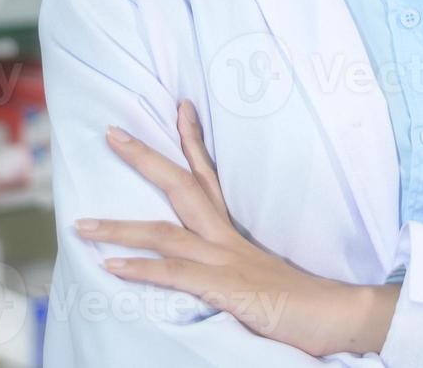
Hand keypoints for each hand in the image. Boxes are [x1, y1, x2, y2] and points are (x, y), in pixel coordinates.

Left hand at [76, 100, 398, 357]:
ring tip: (81, 223)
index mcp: (236, 232)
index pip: (210, 175)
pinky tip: (111, 266)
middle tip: (111, 132)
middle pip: (182, 185)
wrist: (341, 315)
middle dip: (144, 158)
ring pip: (164, 232)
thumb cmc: (304, 302)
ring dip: (119, 226)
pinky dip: (140, 268)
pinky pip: (176, 274)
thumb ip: (234, 265)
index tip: (179, 106)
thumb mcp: (261, 275)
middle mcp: (228, 238)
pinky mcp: (227, 289)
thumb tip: (212, 266)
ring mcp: (226, 261)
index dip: (193, 140)